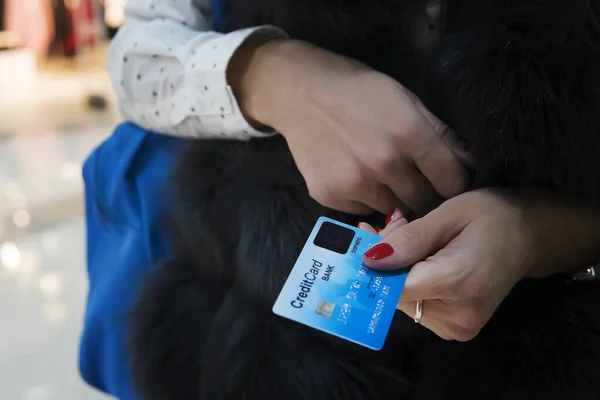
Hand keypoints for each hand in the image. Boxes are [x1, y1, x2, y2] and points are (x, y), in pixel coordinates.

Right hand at [228, 39, 470, 213]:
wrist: (298, 92)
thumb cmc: (356, 90)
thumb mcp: (404, 98)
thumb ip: (439, 133)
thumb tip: (470, 163)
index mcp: (409, 133)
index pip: (452, 182)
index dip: (455, 184)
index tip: (448, 182)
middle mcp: (383, 163)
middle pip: (424, 202)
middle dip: (426, 195)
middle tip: (416, 180)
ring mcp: (354, 183)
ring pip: (393, 209)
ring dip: (395, 198)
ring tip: (380, 173)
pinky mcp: (329, 196)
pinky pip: (363, 209)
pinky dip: (366, 198)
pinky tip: (355, 174)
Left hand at [360, 188, 599, 340]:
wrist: (532, 236)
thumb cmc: (494, 216)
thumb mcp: (451, 213)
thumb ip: (410, 239)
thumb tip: (370, 259)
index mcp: (459, 281)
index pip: (394, 288)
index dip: (373, 265)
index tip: (363, 238)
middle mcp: (459, 314)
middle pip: (396, 295)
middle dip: (384, 263)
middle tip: (386, 227)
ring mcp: (459, 328)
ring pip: (403, 301)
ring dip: (395, 271)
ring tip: (407, 238)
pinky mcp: (457, 330)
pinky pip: (416, 307)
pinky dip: (409, 283)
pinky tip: (416, 259)